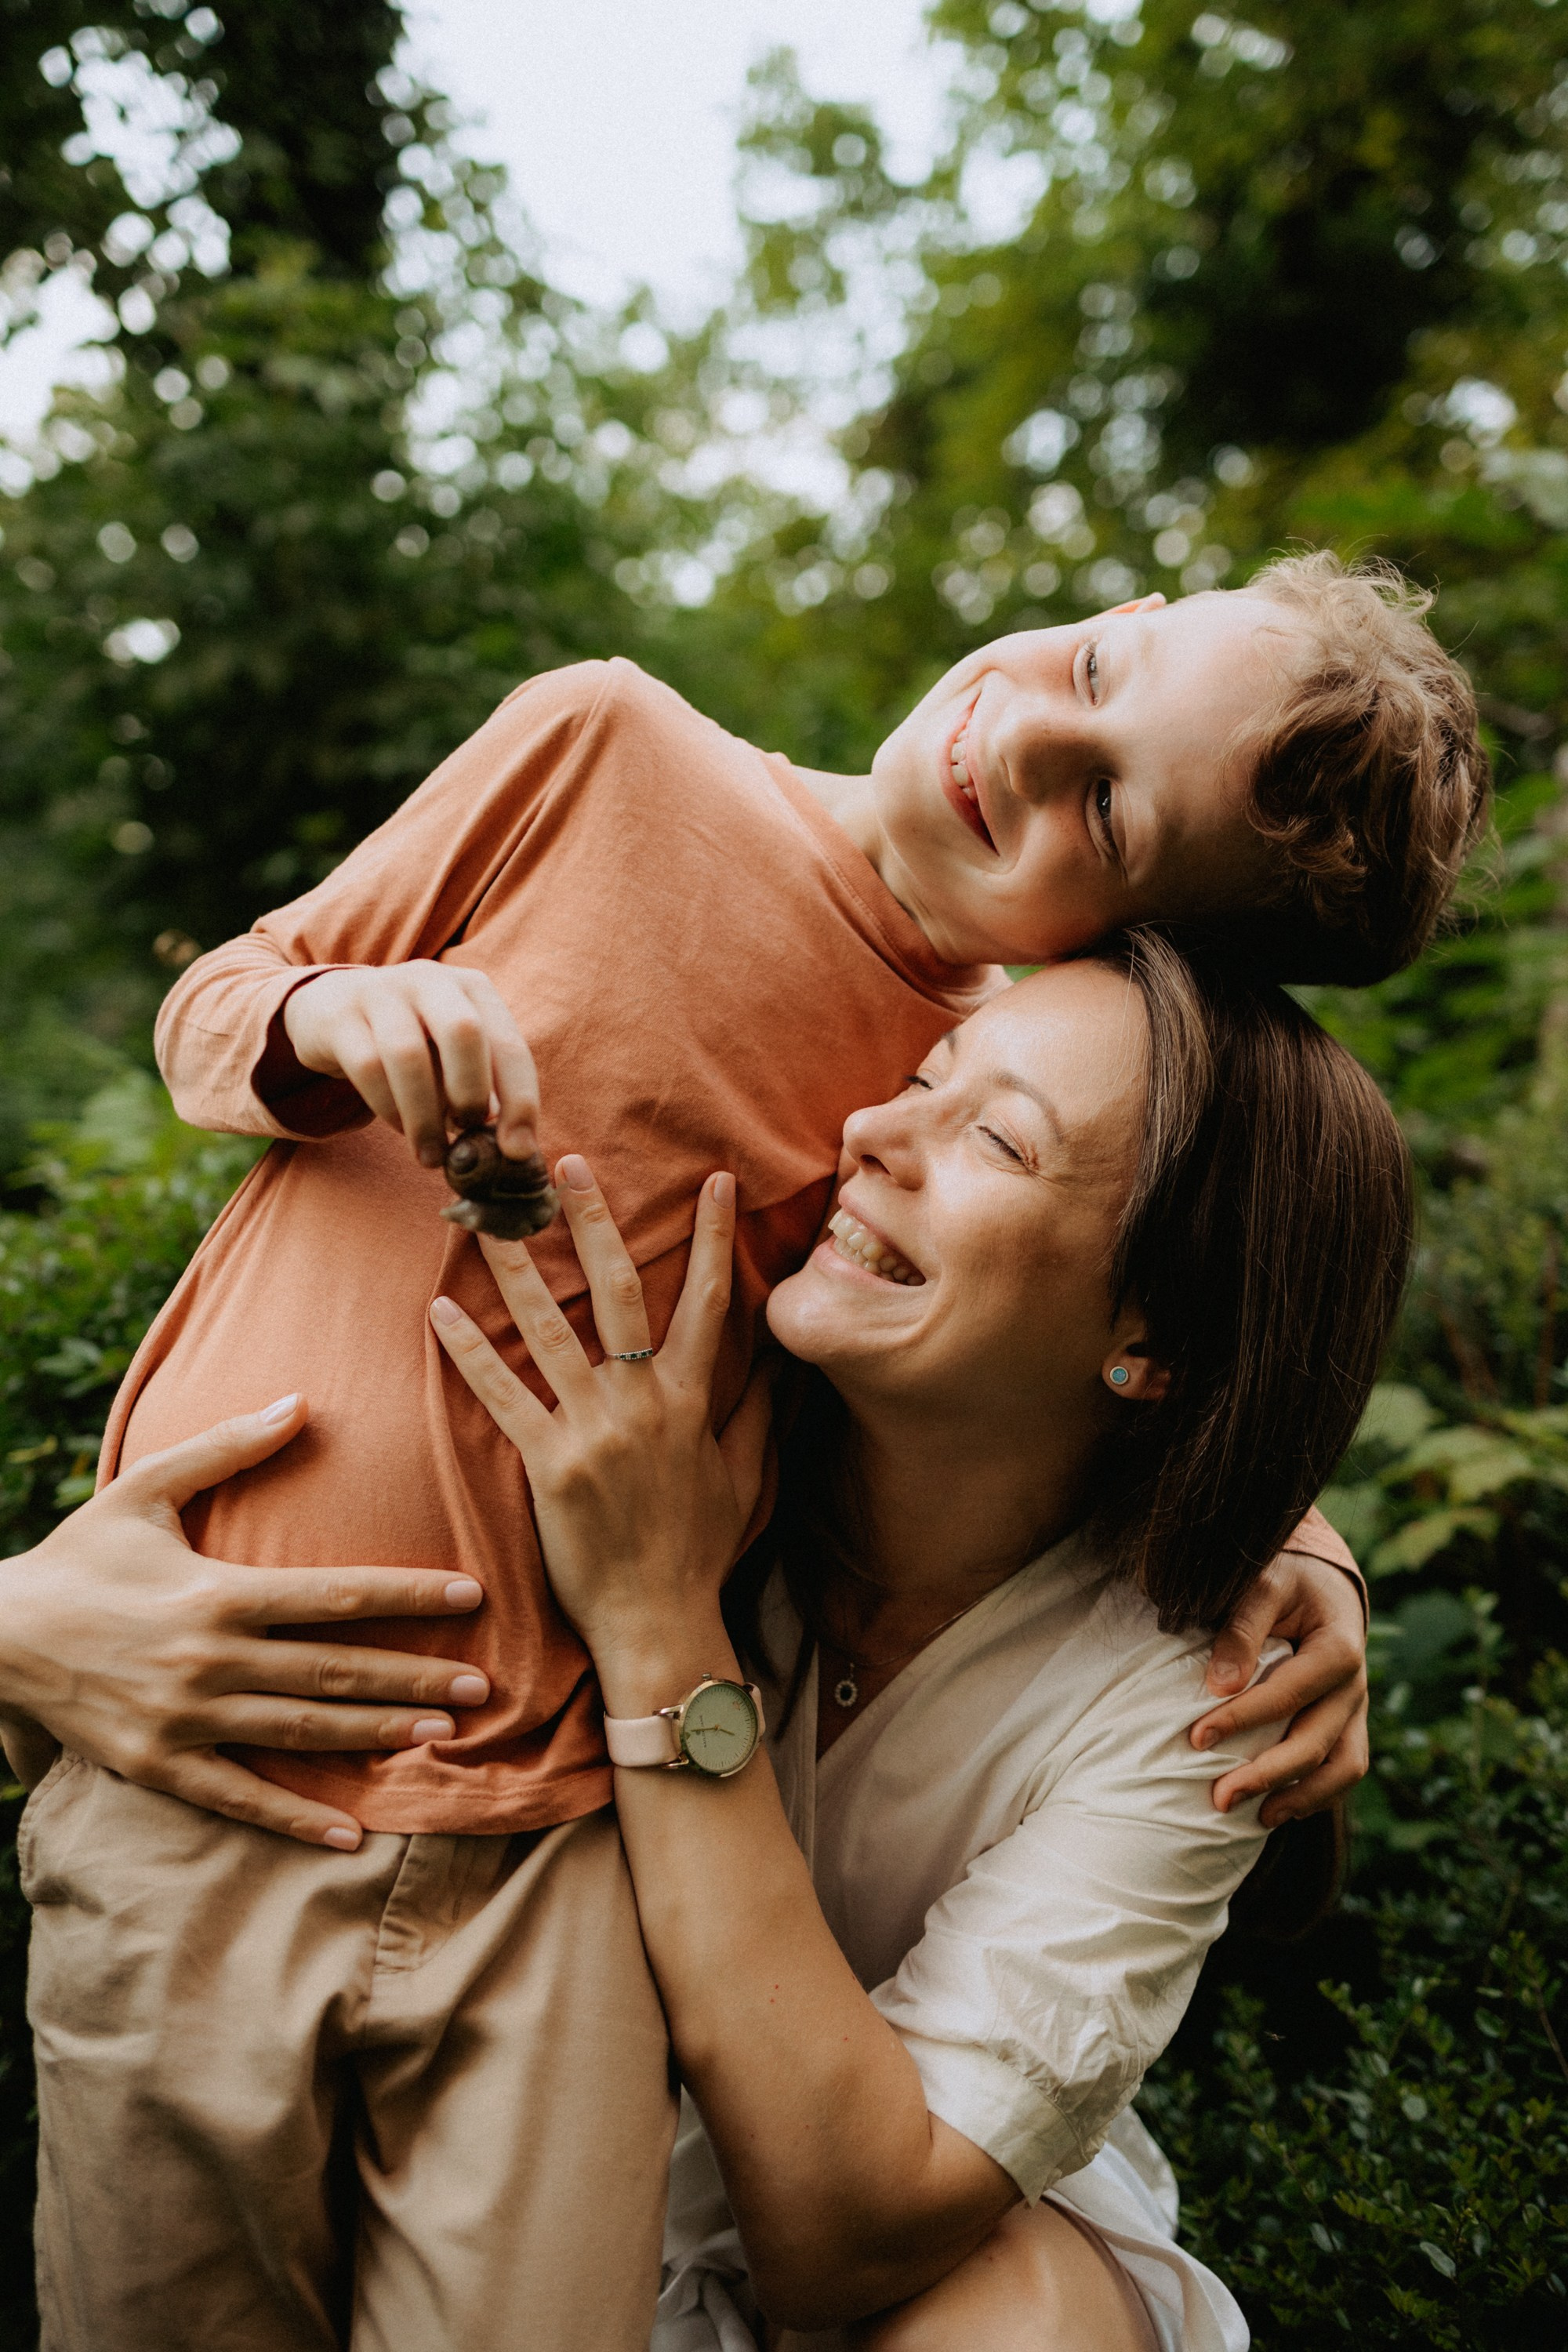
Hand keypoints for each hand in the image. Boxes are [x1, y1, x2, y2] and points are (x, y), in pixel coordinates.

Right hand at [0, 1397, 490, 1849]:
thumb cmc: (79, 1557)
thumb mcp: (144, 1489)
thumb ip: (227, 1447)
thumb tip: (303, 1401)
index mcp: (219, 1592)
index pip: (337, 1594)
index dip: (409, 1595)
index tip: (472, 1596)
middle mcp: (211, 1660)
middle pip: (335, 1671)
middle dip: (414, 1677)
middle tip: (484, 1684)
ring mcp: (186, 1720)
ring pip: (302, 1734)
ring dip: (376, 1737)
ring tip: (443, 1737)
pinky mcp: (160, 1767)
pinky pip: (240, 1800)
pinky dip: (296, 1821)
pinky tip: (351, 1835)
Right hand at [283, 961, 539, 1168]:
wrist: (331, 1008)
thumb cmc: (412, 1041)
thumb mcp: (451, 1053)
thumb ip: (482, 1088)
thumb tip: (512, 1146)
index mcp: (474, 989)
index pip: (509, 1045)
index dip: (519, 1101)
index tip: (517, 1151)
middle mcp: (431, 980)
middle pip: (464, 1032)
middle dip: (471, 1093)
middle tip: (466, 1136)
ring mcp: (381, 992)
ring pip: (408, 1055)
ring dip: (424, 1116)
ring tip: (431, 1154)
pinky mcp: (339, 1016)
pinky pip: (367, 1066)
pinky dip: (387, 1107)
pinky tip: (399, 1128)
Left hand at [428, 1155, 771, 1690]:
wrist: (660, 1621)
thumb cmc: (701, 1551)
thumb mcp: (745, 1474)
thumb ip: (759, 1408)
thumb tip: (781, 1356)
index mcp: (691, 1399)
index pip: (708, 1300)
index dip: (713, 1237)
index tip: (714, 1180)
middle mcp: (643, 1402)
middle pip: (618, 1291)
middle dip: (592, 1222)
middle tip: (565, 1166)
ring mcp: (593, 1430)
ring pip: (547, 1329)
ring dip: (512, 1269)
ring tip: (483, 1222)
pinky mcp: (548, 1465)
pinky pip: (501, 1396)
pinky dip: (470, 1353)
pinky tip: (439, 1313)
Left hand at [1190, 1551, 1367, 1825]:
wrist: (1324, 1584)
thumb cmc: (1287, 1580)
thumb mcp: (1265, 1584)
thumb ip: (1243, 1628)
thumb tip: (1220, 1684)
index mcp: (1339, 1647)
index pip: (1289, 1695)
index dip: (1242, 1719)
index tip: (1196, 1737)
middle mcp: (1355, 1685)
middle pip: (1317, 1742)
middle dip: (1267, 1774)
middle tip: (1218, 1797)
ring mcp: (1356, 1708)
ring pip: (1343, 1767)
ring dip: (1300, 1798)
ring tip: (1255, 1818)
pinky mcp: (1348, 1723)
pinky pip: (1345, 1768)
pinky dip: (1318, 1794)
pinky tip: (1279, 1809)